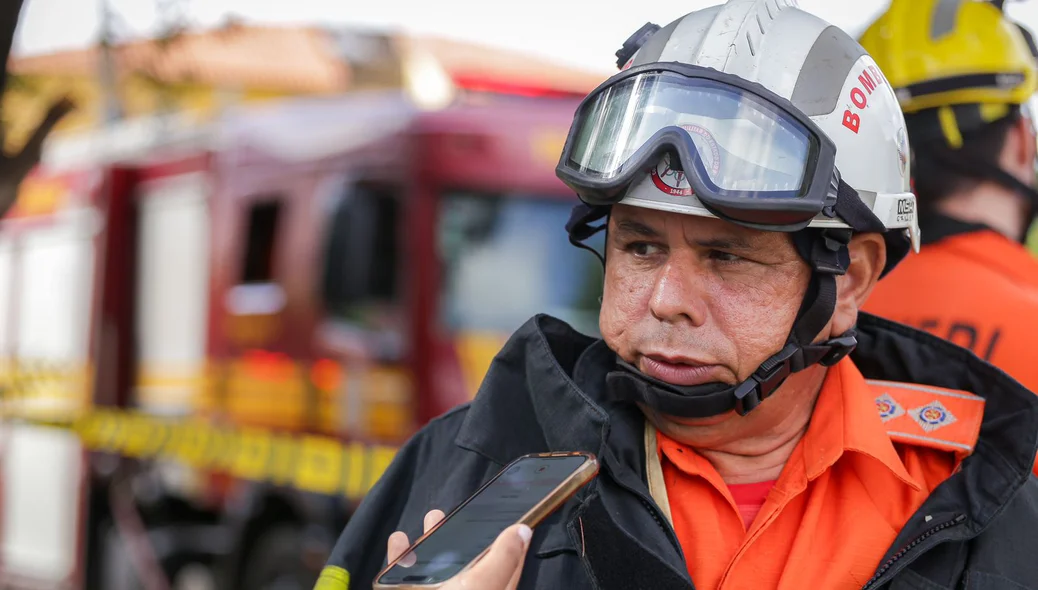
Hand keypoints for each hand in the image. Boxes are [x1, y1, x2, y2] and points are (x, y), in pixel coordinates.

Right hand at [386, 509, 531, 588]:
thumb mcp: (482, 586)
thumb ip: (503, 558)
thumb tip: (523, 531)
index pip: (508, 562)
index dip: (511, 537)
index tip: (512, 512)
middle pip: (469, 559)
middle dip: (465, 533)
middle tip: (464, 512)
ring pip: (435, 563)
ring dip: (432, 539)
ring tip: (432, 519)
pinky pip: (402, 575)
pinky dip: (400, 554)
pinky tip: (400, 541)